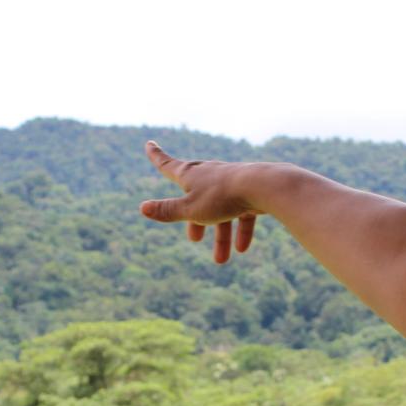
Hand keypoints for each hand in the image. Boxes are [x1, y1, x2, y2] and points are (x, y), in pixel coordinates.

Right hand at [138, 140, 258, 264]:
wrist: (263, 187)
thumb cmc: (222, 196)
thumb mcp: (190, 208)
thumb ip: (168, 211)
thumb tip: (142, 208)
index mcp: (190, 174)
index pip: (167, 165)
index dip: (156, 156)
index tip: (149, 144)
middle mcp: (209, 174)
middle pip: (196, 198)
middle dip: (196, 220)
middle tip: (194, 239)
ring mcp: (230, 182)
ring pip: (221, 212)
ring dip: (220, 237)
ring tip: (220, 261)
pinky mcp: (249, 190)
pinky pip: (242, 213)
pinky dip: (240, 230)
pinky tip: (241, 249)